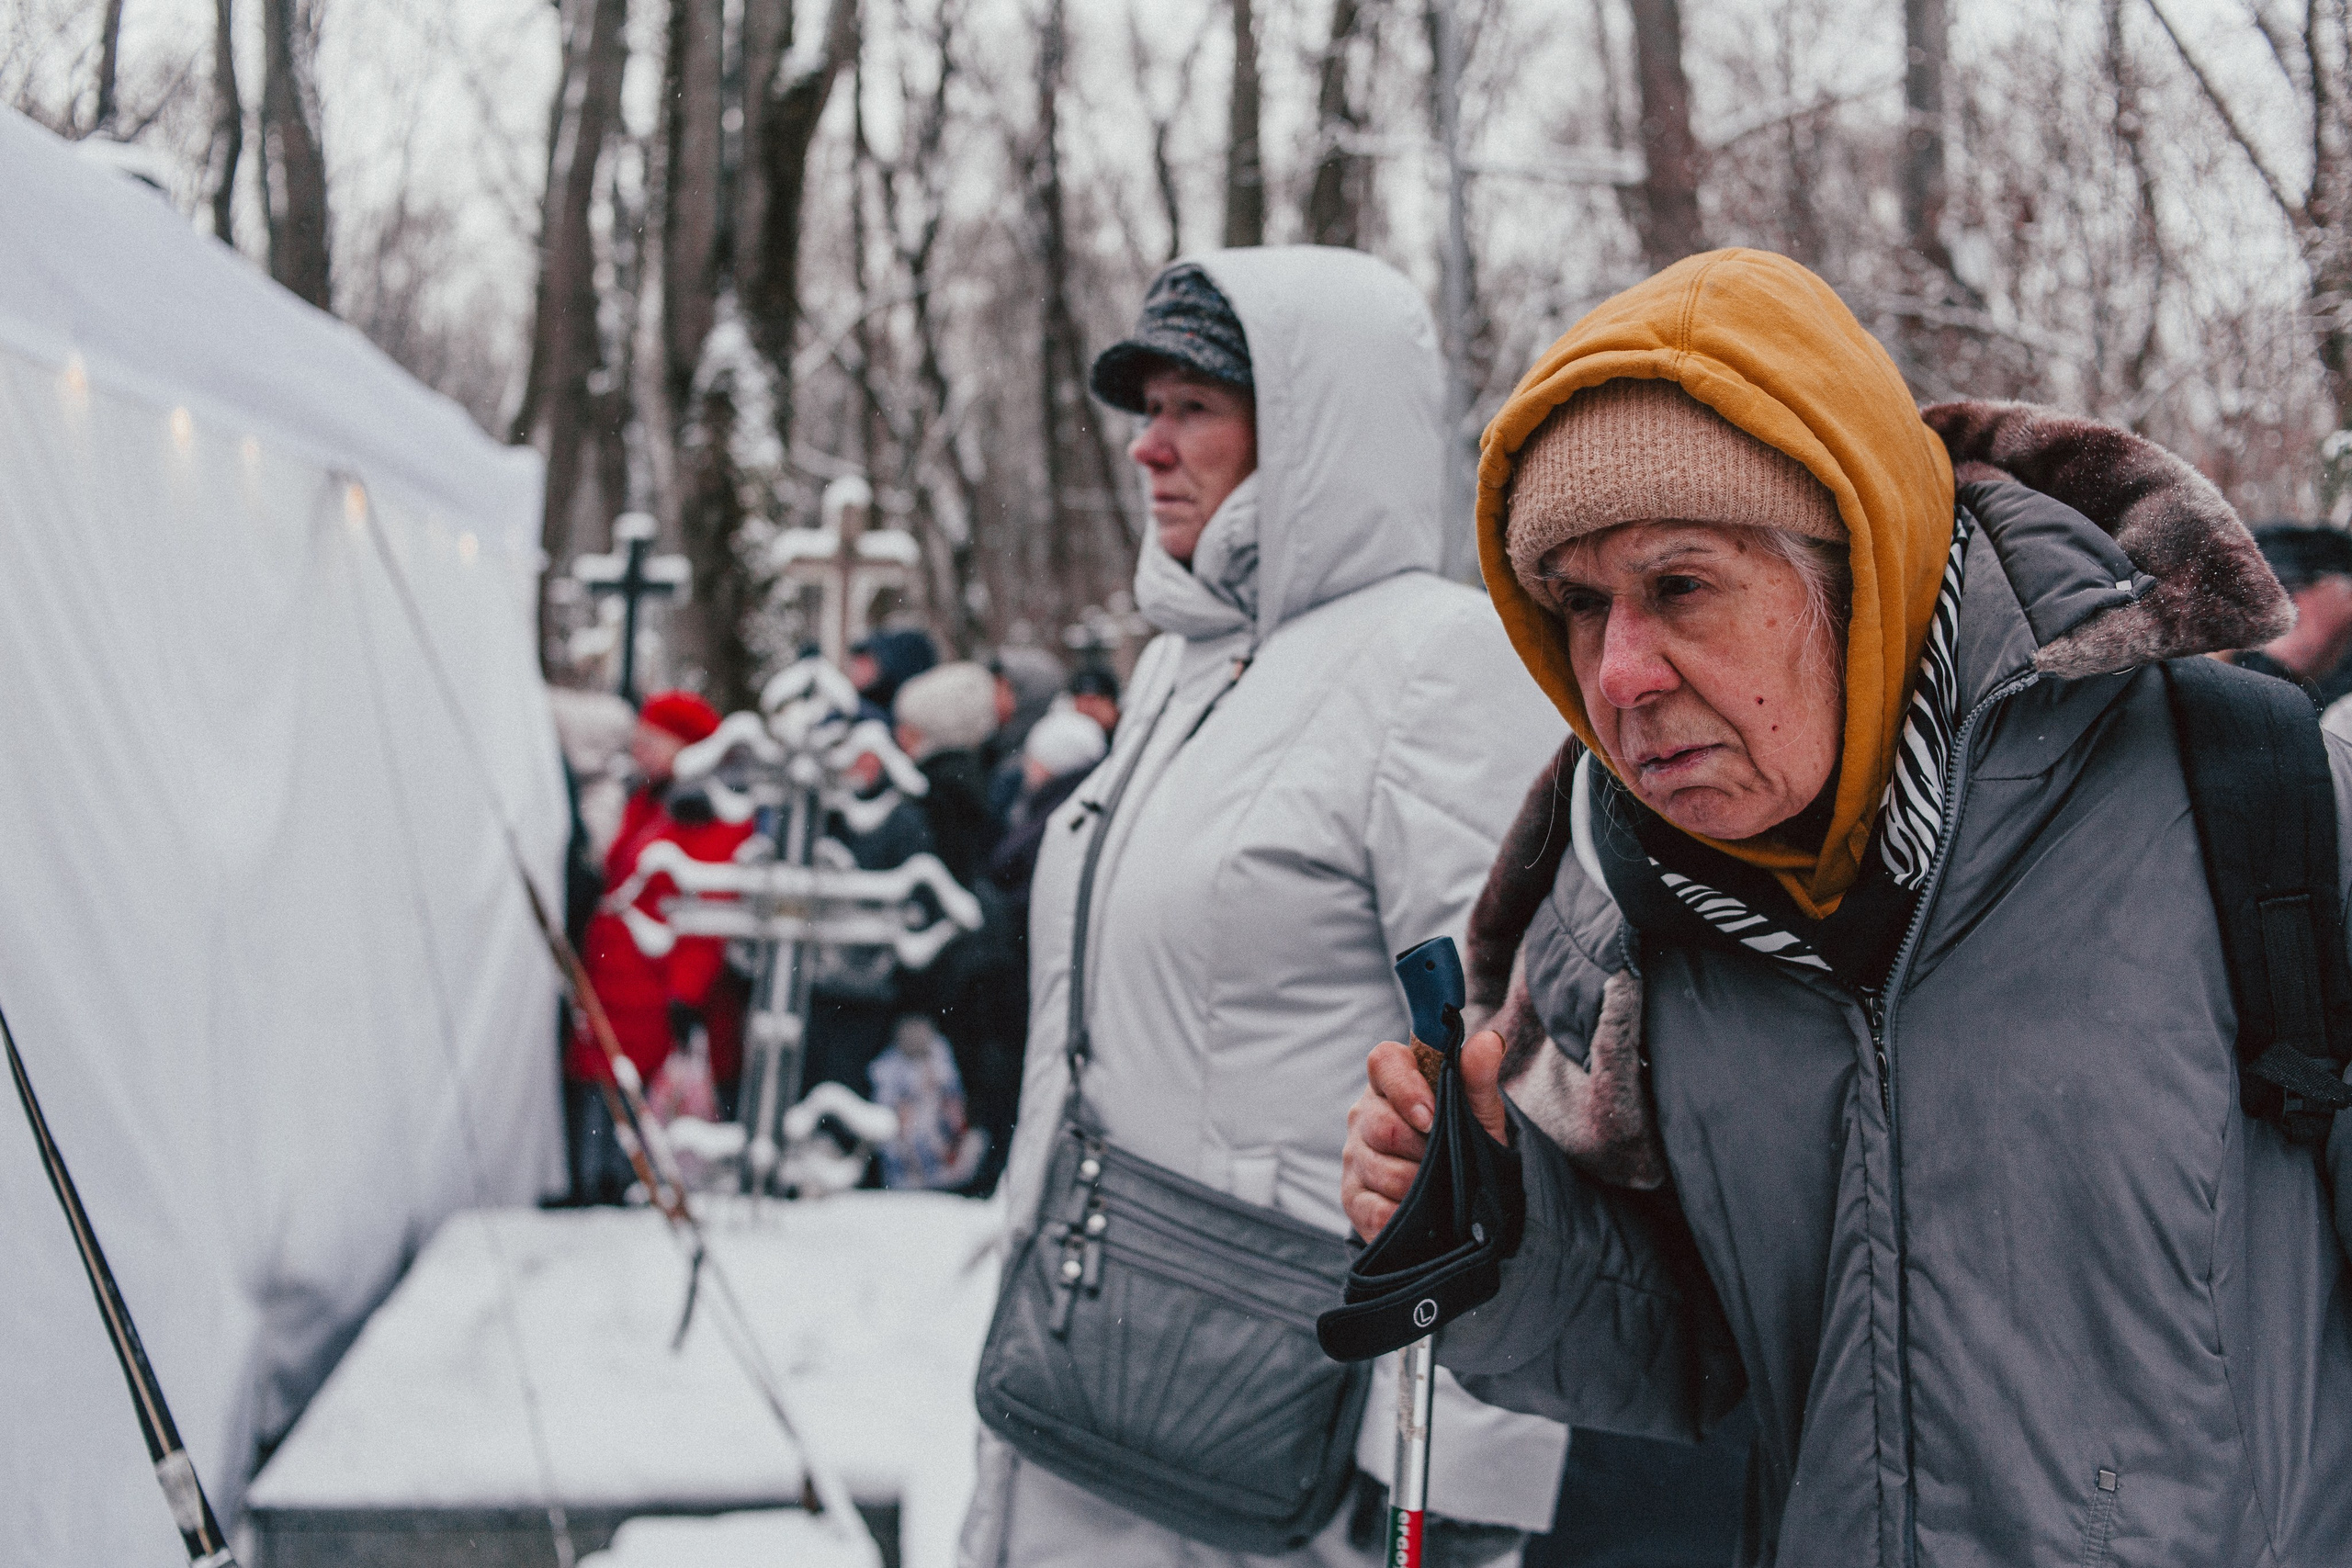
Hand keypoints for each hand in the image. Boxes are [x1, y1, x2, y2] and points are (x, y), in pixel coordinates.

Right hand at [1341, 1030, 1507, 1241]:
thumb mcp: (1479, 1111)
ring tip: (1440, 1186)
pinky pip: (1376, 1210)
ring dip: (1420, 1186)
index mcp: (1392, 1080)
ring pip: (1382, 1171)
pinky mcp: (1352, 1197)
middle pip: (1383, 1127)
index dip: (1406, 1087)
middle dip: (1423, 1149)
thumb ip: (1479, 1077)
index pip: (1384, 1062)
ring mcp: (1354, 1156)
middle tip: (1449, 1159)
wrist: (1464, 1192)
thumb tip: (1489, 1042)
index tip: (1432, 1117)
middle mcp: (1364, 1114)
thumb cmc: (1466, 1138)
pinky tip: (1423, 1212)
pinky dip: (1406, 1215)